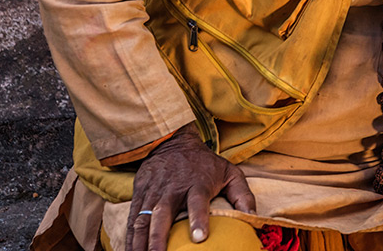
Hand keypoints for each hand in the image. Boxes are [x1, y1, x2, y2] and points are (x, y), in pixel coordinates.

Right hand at [126, 123, 255, 250]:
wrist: (172, 141)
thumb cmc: (204, 164)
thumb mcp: (229, 172)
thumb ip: (243, 195)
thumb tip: (254, 217)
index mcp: (196, 184)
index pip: (197, 202)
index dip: (198, 219)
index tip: (200, 238)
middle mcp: (172, 189)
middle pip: (162, 214)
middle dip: (158, 239)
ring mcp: (153, 192)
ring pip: (142, 219)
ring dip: (139, 242)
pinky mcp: (139, 195)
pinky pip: (131, 219)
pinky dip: (128, 237)